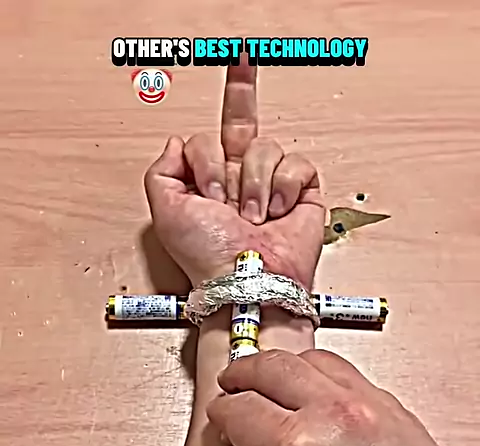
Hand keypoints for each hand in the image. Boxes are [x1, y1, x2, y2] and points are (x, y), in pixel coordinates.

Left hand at [144, 54, 324, 288]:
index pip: (206, 140)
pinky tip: (277, 211)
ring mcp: (272, 185)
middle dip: (242, 88)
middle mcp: (241, 180)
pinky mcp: (302, 194)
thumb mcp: (167, 212)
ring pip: (266, 146)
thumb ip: (163, 171)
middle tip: (242, 55)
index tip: (207, 186)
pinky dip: (285, 187)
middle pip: (242, 122)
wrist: (246, 281)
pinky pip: (298, 164)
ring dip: (255, 183)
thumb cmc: (208, 255)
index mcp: (209, 182)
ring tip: (252, 215)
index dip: (204, 153)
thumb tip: (175, 140)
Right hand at [207, 349, 479, 445]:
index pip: (238, 407)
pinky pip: (344, 372)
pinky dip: (317, 376)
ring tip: (268, 380)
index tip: (220, 415)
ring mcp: (368, 404)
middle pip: (270, 366)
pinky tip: (309, 392)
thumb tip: (243, 439)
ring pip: (309, 358)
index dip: (221, 412)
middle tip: (232, 382)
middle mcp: (332, 414)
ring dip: (280, 367)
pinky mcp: (392, 405)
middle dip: (242, 374)